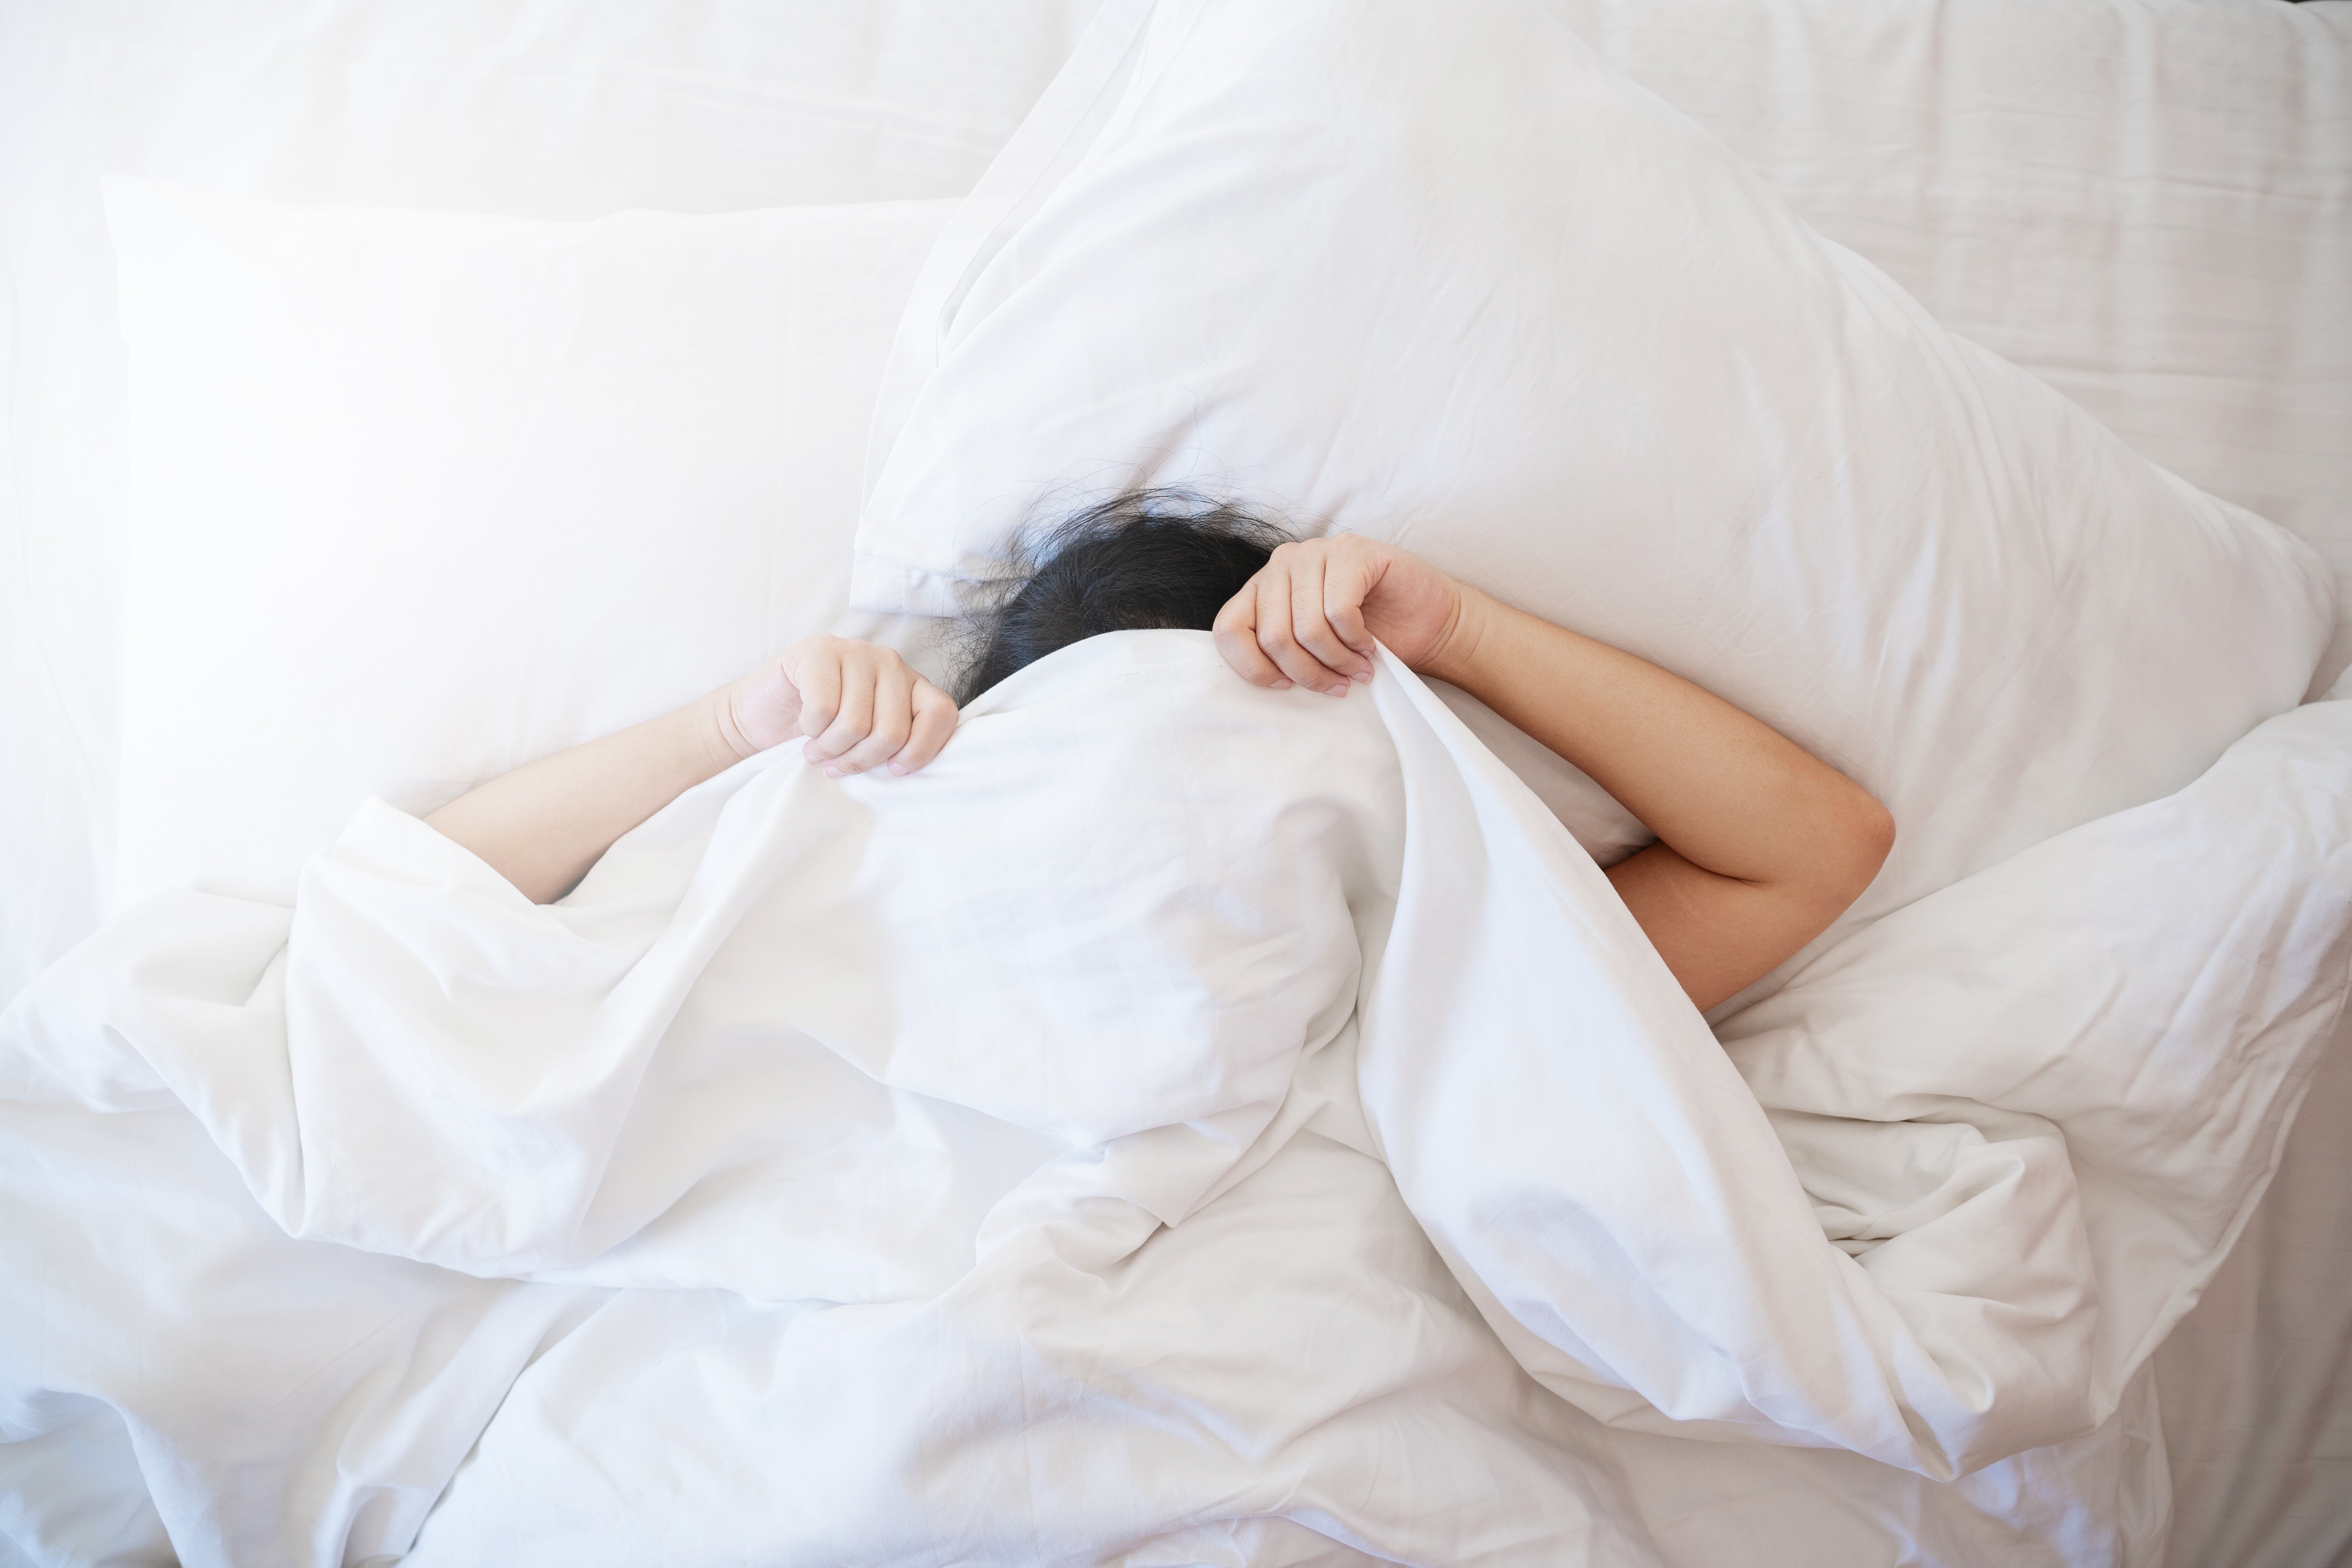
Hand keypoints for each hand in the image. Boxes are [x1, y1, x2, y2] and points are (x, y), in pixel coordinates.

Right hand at [719, 635, 956, 776]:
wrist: (762, 712)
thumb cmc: (821, 730)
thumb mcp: (868, 740)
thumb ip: (896, 744)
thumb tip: (907, 768)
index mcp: (911, 684)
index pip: (941, 713)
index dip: (921, 750)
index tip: (894, 770)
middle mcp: (890, 662)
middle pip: (892, 730)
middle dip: (860, 760)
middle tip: (837, 764)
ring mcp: (856, 651)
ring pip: (856, 723)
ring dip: (830, 749)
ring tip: (817, 749)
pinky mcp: (820, 650)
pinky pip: (823, 710)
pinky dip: (810, 729)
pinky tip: (805, 725)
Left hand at [1212, 535, 1473, 695]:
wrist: (1427, 624)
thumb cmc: (1367, 642)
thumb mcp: (1310, 652)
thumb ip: (1279, 655)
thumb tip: (1261, 679)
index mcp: (1261, 588)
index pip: (1228, 628)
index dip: (1253, 667)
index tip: (1285, 687)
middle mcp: (1282, 564)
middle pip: (1271, 634)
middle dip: (1307, 672)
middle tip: (1336, 685)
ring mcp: (1315, 551)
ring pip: (1306, 626)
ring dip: (1336, 660)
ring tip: (1357, 670)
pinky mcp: (1351, 551)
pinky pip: (1338, 610)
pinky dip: (1355, 640)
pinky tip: (1369, 645)